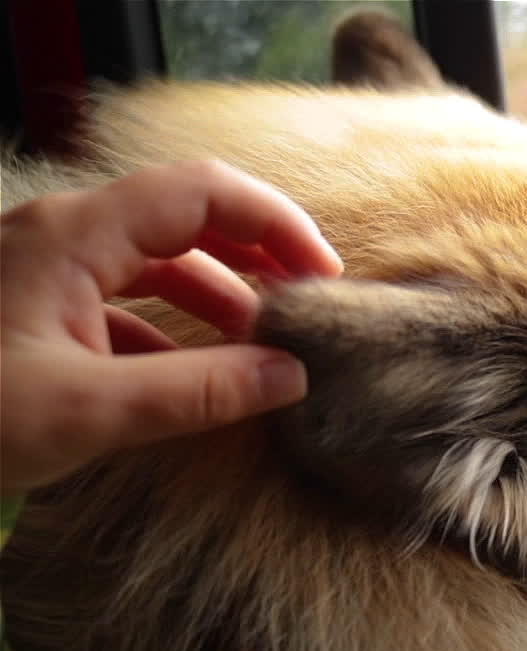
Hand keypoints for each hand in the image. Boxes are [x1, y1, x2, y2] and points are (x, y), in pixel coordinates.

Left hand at [1, 160, 343, 494]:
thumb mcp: (86, 411)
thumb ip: (199, 392)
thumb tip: (291, 376)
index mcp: (76, 236)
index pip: (204, 193)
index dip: (276, 223)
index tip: (322, 276)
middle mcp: (64, 237)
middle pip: (186, 216)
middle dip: (256, 253)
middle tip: (308, 302)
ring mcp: (46, 271)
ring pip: (156, 258)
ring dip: (219, 291)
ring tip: (264, 341)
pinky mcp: (35, 309)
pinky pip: (123, 297)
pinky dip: (175, 326)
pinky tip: (196, 372)